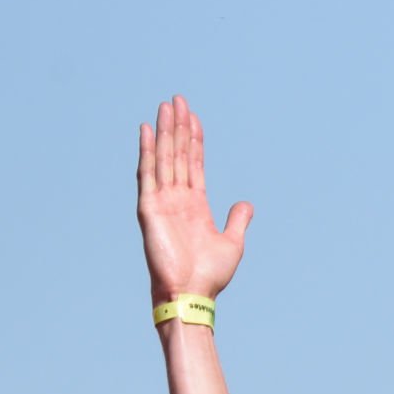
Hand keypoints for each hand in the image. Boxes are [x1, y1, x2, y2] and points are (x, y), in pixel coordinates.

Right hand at [137, 95, 253, 302]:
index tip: (194, 117)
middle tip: (178, 99)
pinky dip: (148, 151)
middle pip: (178, 154)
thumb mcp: (232, 243)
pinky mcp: (149, 208)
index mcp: (195, 205)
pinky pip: (148, 174)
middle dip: (179, 126)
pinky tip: (148, 130)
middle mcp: (177, 199)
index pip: (194, 163)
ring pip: (164, 157)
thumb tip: (246, 204)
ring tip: (167, 105)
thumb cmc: (209, 275)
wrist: (191, 294)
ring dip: (166, 131)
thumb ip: (237, 221)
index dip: (195, 140)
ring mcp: (162, 201)